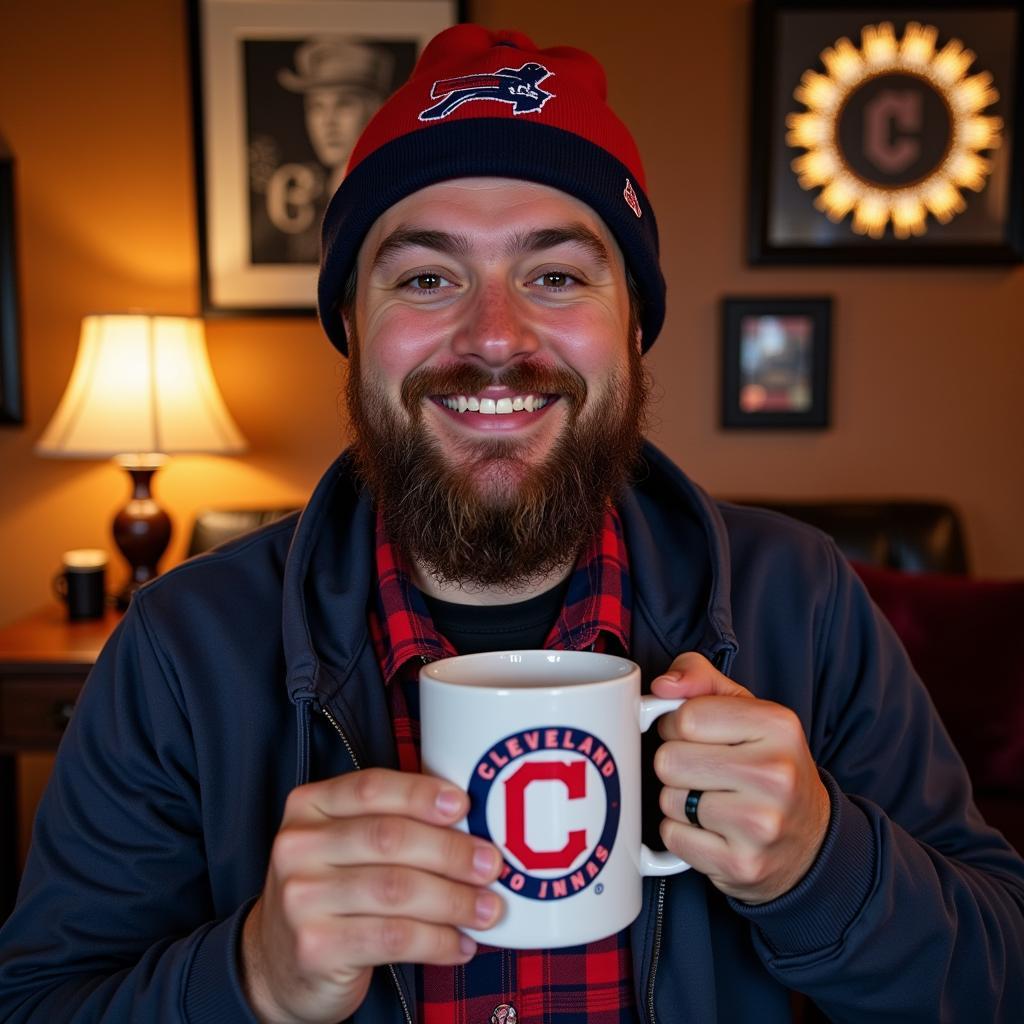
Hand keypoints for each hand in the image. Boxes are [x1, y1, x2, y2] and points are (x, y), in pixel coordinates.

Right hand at [241, 768, 503, 1023]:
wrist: (277, 965)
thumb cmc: (331, 890)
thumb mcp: (344, 843)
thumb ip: (391, 822)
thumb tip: (470, 824)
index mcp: (308, 806)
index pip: (370, 788)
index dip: (421, 794)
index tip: (464, 806)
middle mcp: (297, 847)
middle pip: (389, 839)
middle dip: (451, 851)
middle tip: (491, 864)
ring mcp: (301, 898)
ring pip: (397, 890)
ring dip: (454, 900)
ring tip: (488, 909)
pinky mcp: (314, 948)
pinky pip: (393, 938)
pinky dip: (437, 941)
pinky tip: (460, 944)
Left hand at [651, 653, 829, 904]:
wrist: (810, 840)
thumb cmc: (767, 764)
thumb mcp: (746, 709)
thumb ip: (700, 679)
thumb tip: (662, 686)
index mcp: (778, 726)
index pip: (686, 717)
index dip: (676, 725)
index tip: (695, 736)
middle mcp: (776, 775)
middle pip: (669, 760)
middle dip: (675, 764)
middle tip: (703, 771)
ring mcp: (761, 825)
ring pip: (667, 800)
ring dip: (678, 800)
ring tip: (712, 800)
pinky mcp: (742, 865)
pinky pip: (673, 837)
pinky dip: (682, 834)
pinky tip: (712, 830)